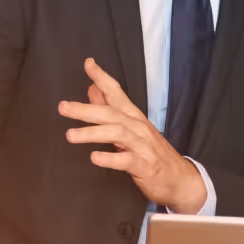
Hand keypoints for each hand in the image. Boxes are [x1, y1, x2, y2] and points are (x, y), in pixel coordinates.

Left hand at [59, 59, 207, 214]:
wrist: (180, 179)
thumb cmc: (151, 152)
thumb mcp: (131, 128)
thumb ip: (110, 109)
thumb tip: (92, 89)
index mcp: (133, 117)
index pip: (117, 92)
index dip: (102, 77)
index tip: (88, 64)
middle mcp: (138, 127)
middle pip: (110, 113)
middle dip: (85, 109)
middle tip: (63, 107)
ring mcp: (142, 146)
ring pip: (117, 133)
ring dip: (92, 133)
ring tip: (70, 135)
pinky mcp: (144, 165)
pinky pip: (126, 160)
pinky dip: (110, 158)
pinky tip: (94, 157)